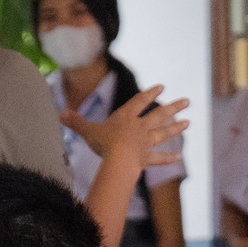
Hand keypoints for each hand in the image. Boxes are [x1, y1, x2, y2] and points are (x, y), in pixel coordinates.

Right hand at [62, 84, 190, 172]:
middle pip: (158, 115)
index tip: (161, 87)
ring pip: (163, 134)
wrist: (117, 159)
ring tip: (188, 123)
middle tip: (187, 101)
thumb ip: (75, 122)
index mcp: (125, 118)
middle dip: (173, 107)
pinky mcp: (146, 159)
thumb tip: (59, 114)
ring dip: (176, 128)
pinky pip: (159, 158)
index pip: (139, 102)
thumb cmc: (103, 143)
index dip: (150, 94)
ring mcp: (145, 143)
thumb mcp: (87, 131)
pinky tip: (179, 157)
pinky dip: (169, 158)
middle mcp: (139, 128)